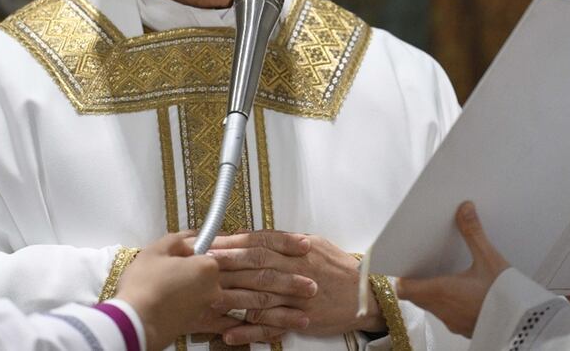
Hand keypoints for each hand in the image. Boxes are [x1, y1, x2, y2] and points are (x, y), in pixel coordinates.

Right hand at [115, 232, 224, 349]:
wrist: (136, 324)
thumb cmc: (144, 283)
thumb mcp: (155, 250)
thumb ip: (175, 240)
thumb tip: (186, 244)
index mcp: (207, 268)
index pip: (206, 253)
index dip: (188, 253)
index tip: (172, 258)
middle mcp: (213, 289)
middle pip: (203, 273)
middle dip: (187, 270)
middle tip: (163, 271)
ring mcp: (204, 309)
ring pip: (196, 290)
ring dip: (183, 287)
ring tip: (159, 288)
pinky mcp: (194, 324)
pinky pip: (189, 306)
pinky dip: (179, 303)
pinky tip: (161, 302)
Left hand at [208, 230, 382, 344]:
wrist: (366, 295)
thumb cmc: (340, 268)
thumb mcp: (316, 244)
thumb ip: (286, 241)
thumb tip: (256, 235)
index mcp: (299, 251)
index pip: (261, 243)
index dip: (234, 242)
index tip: (212, 242)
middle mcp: (296, 272)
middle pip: (257, 266)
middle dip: (227, 263)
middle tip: (202, 262)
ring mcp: (297, 299)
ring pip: (260, 296)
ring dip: (232, 296)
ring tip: (207, 296)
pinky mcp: (300, 320)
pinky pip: (271, 327)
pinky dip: (250, 331)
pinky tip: (230, 333)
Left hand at [394, 201, 508, 337]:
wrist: (527, 326)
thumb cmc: (508, 298)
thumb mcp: (489, 259)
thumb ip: (473, 233)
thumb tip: (464, 209)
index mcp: (441, 291)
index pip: (404, 289)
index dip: (402, 276)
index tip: (406, 263)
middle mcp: (443, 310)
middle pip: (416, 297)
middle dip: (418, 281)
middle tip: (424, 264)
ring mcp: (454, 322)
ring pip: (431, 307)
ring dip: (433, 292)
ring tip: (444, 275)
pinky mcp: (466, 329)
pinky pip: (448, 315)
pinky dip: (448, 303)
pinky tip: (463, 292)